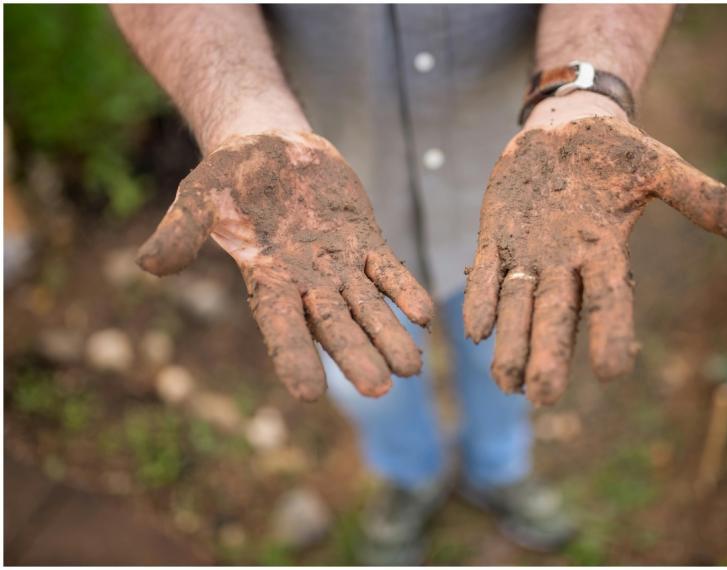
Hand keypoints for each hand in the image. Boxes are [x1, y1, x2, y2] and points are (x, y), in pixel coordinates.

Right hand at [137, 131, 433, 400]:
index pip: (280, 328)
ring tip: (412, 368)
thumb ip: (180, 231)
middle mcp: (306, 283)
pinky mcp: (365, 243)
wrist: (270, 148)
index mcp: (266, 280)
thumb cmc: (229, 177)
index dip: (294, 357)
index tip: (309, 393)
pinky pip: (388, 270)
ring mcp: (339, 266)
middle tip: (380, 389)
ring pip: (367, 307)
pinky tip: (424, 314)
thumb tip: (147, 265)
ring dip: (389, 334)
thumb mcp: (200, 197)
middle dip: (356, 355)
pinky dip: (404, 289)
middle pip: (334, 326)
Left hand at [464, 94, 726, 405]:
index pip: (610, 298)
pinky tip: (474, 329)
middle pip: (557, 315)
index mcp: (604, 250)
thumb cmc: (615, 151)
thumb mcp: (657, 165)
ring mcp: (527, 253)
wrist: (564, 130)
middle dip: (549, 354)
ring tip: (505, 384)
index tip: (612, 371)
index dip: (610, 331)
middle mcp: (565, 263)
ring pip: (517, 306)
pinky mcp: (495, 237)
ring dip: (511, 342)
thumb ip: (694, 193)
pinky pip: (487, 274)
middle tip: (542, 397)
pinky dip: (481, 299)